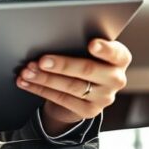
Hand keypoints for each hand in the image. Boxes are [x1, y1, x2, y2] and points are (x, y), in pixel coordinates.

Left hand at [16, 39, 130, 134]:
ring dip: (45, 78)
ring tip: (28, 70)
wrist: (87, 89)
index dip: (105, 49)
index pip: (116, 53)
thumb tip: (53, 38)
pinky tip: (27, 82)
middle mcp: (116, 79)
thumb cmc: (86, 59)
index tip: (91, 44)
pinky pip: (62, 99)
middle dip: (62, 65)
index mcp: (120, 58)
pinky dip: (41, 89)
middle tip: (42, 60)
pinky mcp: (89, 111)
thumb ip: (80, 44)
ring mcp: (104, 97)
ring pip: (71, 86)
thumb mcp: (89, 50)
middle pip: (88, 70)